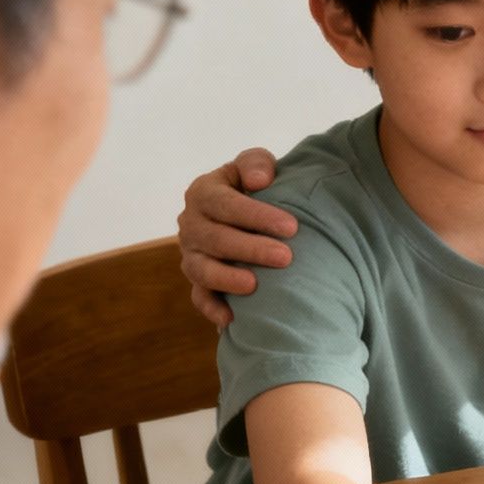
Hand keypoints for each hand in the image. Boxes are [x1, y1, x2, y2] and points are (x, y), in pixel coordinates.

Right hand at [177, 147, 296, 326]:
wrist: (249, 217)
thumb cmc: (255, 188)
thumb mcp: (255, 167)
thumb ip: (256, 164)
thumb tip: (259, 181)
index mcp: (203, 193)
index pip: (225, 203)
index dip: (257, 215)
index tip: (292, 226)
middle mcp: (191, 224)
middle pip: (215, 239)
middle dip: (251, 249)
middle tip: (286, 257)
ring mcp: (192, 255)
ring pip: (202, 270)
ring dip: (228, 279)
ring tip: (256, 285)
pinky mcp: (198, 281)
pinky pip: (200, 298)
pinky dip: (213, 309)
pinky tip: (232, 319)